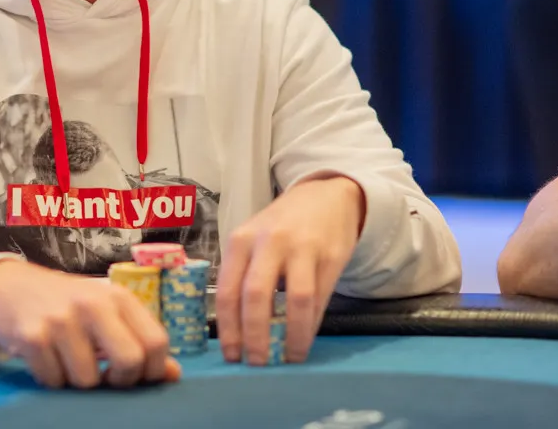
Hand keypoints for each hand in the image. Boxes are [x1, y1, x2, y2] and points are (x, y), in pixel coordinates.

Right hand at [0, 259, 180, 388]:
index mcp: (118, 296)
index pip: (156, 343)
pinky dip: (50, 378)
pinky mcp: (31, 336)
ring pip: (87, 380)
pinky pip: (53, 381)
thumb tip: (174, 375)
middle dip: (118, 381)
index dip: (151, 371)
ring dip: (76, 381)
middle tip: (103, 376)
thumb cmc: (66, 303)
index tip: (134, 375)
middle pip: (129, 362)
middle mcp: (93, 303)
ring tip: (66, 360)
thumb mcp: (106, 312)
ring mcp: (61, 319)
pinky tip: (45, 357)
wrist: (8, 286)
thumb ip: (140, 340)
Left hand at [215, 175, 364, 365]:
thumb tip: (236, 330)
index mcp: (240, 240)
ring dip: (291, 336)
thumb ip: (242, 274)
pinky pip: (320, 298)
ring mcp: (302, 247)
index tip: (232, 355)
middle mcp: (268, 242)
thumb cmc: (281, 226)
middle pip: (256, 295)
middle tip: (256, 362)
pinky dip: (311, 324)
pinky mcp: (330, 256)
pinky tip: (305, 339)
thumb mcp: (252, 239)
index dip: (228, 328)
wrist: (326, 196)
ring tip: (288, 357)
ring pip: (294, 300)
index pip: (227, 290)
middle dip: (254, 336)